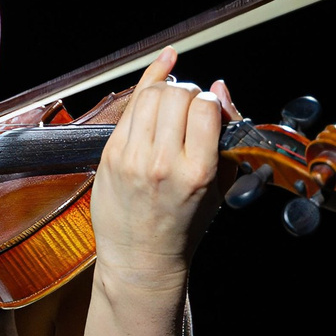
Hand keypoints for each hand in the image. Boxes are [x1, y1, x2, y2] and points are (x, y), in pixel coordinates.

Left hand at [88, 50, 236, 297]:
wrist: (141, 260)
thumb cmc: (184, 225)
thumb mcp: (220, 188)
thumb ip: (225, 137)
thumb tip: (220, 90)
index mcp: (197, 173)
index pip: (205, 108)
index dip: (210, 102)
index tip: (210, 111)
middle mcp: (162, 163)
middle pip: (176, 95)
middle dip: (188, 93)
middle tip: (189, 108)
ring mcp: (131, 158)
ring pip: (149, 95)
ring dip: (165, 91)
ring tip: (171, 105)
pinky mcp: (110, 156)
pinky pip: (127, 108)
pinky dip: (144, 89)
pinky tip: (158, 76)